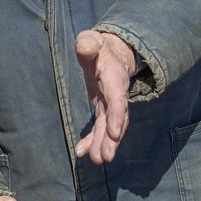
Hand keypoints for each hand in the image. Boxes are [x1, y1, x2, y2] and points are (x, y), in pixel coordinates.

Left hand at [73, 30, 136, 164]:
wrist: (108, 52)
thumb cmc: (96, 45)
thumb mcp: (90, 40)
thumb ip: (87, 43)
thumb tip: (85, 48)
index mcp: (113, 76)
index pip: (117, 97)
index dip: (117, 115)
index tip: (115, 133)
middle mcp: (115, 93)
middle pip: (116, 118)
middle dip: (111, 138)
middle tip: (105, 157)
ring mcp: (110, 103)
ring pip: (110, 127)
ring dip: (104, 144)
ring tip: (96, 160)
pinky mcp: (103, 110)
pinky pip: (100, 128)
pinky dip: (92, 141)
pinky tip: (82, 152)